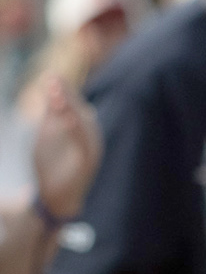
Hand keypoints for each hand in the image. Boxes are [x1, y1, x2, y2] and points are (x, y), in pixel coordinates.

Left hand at [33, 78, 99, 220]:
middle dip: (66, 95)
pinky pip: (84, 144)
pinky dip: (77, 131)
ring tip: (58, 96)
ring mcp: (92, 148)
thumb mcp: (46, 136)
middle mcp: (90, 135)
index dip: (63, 90)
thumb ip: (50, 115)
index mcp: (81, 127)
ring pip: (83, 124)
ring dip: (71, 109)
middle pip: (79, 110)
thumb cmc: (50, 166)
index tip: (50, 76)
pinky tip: (68, 120)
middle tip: (52, 80)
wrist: (54, 197)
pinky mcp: (89, 161)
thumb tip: (51, 89)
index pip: (73, 104)